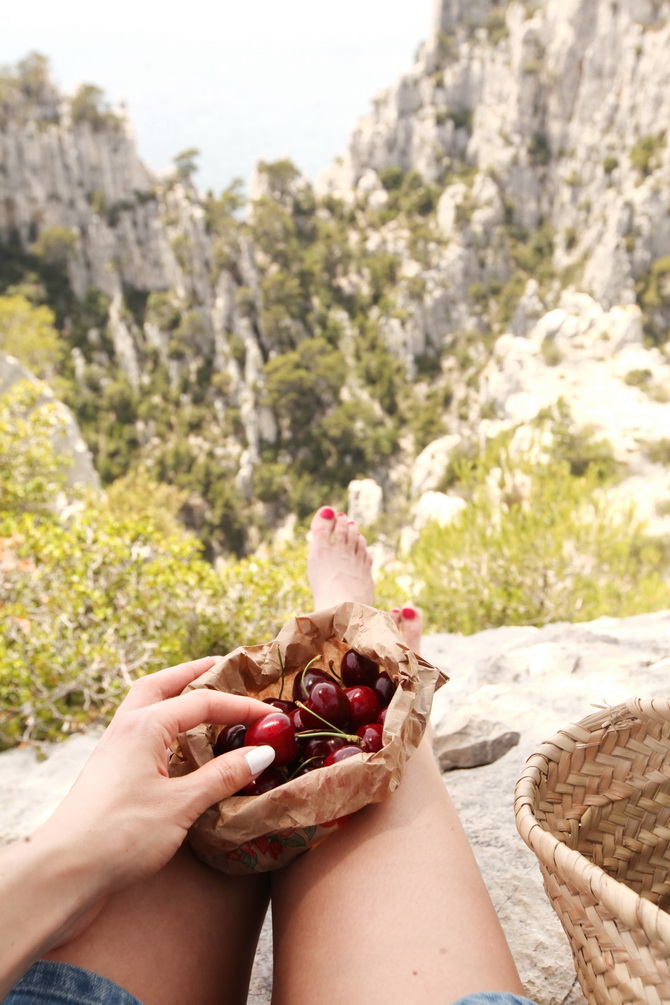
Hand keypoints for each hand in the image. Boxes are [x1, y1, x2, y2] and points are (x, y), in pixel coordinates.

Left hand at [38, 656, 273, 895]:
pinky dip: (165, 724)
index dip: (241, 707)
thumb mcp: (181, 805)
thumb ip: (223, 776)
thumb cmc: (121, 836)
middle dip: (194, 674)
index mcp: (144, 726)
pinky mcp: (110, 771)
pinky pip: (142, 731)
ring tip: (203, 698)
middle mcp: (126, 727)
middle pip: (162, 684)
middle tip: (225, 668)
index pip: (203, 702)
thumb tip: (263, 752)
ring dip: (175, 695)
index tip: (272, 717)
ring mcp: (114, 748)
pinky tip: (180, 744)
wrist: (63, 873)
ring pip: (147, 706)